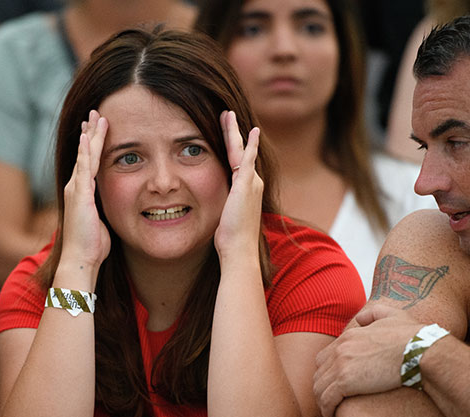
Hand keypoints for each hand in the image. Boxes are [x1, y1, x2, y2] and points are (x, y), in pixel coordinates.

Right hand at [59, 110, 110, 276]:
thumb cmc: (92, 246)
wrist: (81, 259)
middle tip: (95, 113)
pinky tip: (87, 136)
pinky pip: (84, 167)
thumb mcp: (100, 222)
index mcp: (82, 193)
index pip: (88, 163)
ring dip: (91, 135)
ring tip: (95, 116)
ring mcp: (76, 189)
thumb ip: (104, 210)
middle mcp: (76, 187)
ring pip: (85, 155)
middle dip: (90, 133)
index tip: (95, 129)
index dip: (92, 145)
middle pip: (85, 153)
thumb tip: (115, 206)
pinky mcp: (80, 194)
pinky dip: (85, 151)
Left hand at [214, 110, 262, 259]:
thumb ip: (223, 207)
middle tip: (226, 114)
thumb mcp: (225, 218)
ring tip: (228, 115)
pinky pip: (248, 159)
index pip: (237, 161)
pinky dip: (250, 145)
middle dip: (233, 132)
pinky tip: (251, 131)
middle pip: (240, 151)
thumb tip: (216, 209)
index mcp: (246, 189)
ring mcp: (252, 182)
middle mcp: (253, 183)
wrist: (239, 249)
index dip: (231, 146)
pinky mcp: (247, 184)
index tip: (226, 133)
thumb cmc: (231, 240)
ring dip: (235, 132)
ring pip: (242, 150)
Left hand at [313, 305, 424, 416]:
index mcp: (348, 337)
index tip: (338, 390)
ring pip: (319, 389)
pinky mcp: (345, 382)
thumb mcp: (393, 316)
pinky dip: (328, 412)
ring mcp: (340, 365)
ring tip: (334, 416)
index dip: (328, 376)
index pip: (324, 359)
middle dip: (324, 390)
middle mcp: (339, 349)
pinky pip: (326, 401)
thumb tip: (360, 319)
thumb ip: (374, 314)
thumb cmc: (415, 338)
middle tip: (335, 405)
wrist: (423, 352)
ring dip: (324, 404)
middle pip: (319, 374)